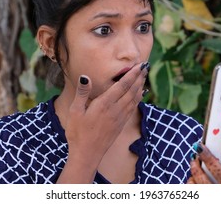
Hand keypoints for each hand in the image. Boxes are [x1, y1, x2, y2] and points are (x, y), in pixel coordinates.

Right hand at [60, 62, 148, 181]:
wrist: (87, 154)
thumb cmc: (78, 133)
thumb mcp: (75, 111)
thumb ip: (82, 93)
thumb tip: (85, 77)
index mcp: (104, 104)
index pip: (122, 85)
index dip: (132, 74)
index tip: (139, 65)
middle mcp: (115, 110)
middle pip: (131, 90)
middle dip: (139, 77)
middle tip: (146, 66)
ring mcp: (120, 118)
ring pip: (134, 99)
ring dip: (140, 86)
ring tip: (144, 76)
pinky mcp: (121, 124)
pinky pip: (133, 108)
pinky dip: (138, 98)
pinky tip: (140, 94)